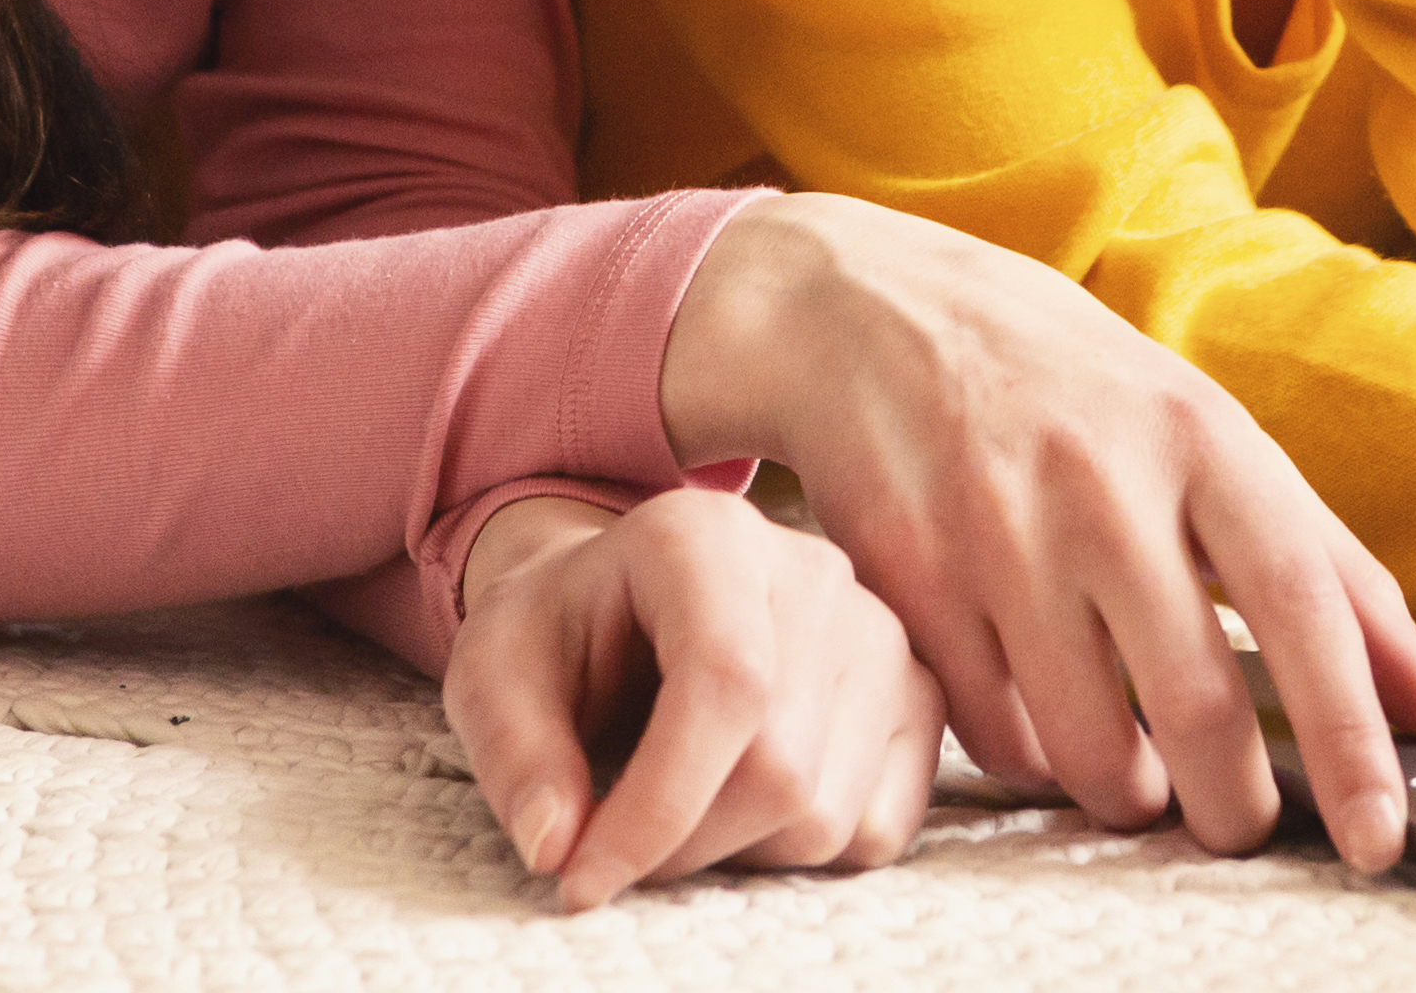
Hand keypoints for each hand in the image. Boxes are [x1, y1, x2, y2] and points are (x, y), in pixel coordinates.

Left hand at [443, 487, 943, 910]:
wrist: (629, 602)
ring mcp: (884, 634)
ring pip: (826, 812)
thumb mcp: (495, 671)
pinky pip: (876, 830)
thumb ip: (516, 752)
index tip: (582, 878)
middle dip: (679, 843)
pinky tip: (746, 803)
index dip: (659, 804)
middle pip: (778, 767)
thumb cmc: (565, 632)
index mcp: (707, 537)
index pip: (726, 684)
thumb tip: (558, 844)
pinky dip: (801, 853)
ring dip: (734, 852)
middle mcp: (817, 572)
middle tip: (610, 846)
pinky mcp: (919, 698)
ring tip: (680, 805)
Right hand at [659, 194, 1415, 867]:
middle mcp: (1104, 482)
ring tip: (1141, 780)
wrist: (863, 306)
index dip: (1352, 733)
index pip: (1304, 603)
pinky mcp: (913, 578)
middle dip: (1232, 803)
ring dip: (1129, 794)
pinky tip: (1046, 721)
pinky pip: (994, 732)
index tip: (1378, 831)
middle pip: (1197, 700)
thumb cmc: (1066, 381)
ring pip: (1087, 743)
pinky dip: (1035, 758)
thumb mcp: (1207, 431)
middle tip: (1244, 824)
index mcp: (1201, 434)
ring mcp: (1000, 531)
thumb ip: (1331, 567)